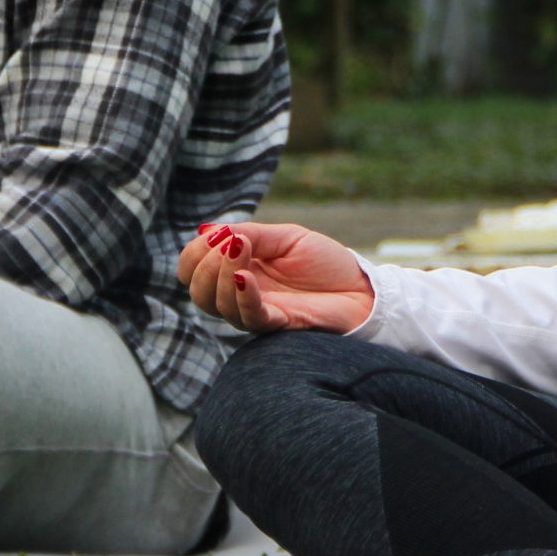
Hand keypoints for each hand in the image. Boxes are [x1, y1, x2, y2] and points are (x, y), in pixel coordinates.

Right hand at [177, 221, 374, 334]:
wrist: (362, 289)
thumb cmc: (326, 264)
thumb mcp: (286, 237)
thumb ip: (250, 234)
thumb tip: (209, 230)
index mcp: (238, 272)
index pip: (193, 271)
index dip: (193, 253)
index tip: (216, 234)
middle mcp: (241, 296)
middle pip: (198, 292)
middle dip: (204, 263)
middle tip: (228, 242)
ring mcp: (257, 312)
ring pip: (217, 305)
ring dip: (220, 273)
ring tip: (240, 248)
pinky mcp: (278, 325)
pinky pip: (250, 316)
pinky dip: (241, 295)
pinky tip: (243, 276)